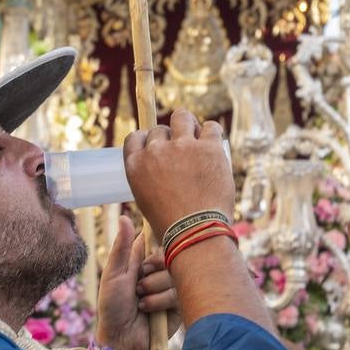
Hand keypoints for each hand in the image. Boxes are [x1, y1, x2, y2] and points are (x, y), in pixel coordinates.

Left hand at [94, 215, 180, 349]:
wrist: (120, 339)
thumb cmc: (111, 306)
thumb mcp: (113, 274)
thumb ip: (122, 247)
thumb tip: (124, 216)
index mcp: (144, 261)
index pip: (158, 241)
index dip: (152, 249)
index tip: (142, 262)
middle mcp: (160, 272)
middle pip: (170, 254)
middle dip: (152, 270)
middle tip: (138, 284)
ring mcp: (172, 287)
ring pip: (174, 273)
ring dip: (153, 288)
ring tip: (140, 301)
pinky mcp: (180, 304)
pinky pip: (178, 292)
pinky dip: (159, 301)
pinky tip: (148, 310)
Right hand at [123, 109, 234, 239]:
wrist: (195, 232)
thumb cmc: (172, 226)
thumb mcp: (146, 200)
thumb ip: (149, 179)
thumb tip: (161, 172)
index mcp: (136, 165)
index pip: (135, 137)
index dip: (147, 139)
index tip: (158, 145)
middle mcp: (155, 151)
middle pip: (160, 129)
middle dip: (171, 138)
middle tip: (183, 152)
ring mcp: (182, 146)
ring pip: (182, 117)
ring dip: (188, 124)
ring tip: (197, 136)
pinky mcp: (207, 147)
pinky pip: (211, 127)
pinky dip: (212, 132)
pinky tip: (214, 143)